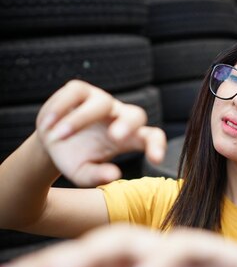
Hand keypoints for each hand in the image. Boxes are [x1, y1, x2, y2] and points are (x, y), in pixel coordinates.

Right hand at [36, 80, 165, 185]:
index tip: (156, 159)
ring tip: (59, 135)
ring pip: (101, 102)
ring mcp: (101, 100)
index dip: (157, 145)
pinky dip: (61, 108)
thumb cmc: (75, 158)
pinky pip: (75, 92)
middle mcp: (120, 116)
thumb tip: (114, 175)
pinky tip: (48, 124)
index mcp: (129, 138)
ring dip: (80, 118)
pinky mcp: (80, 90)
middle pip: (136, 114)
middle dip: (128, 124)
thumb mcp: (83, 173)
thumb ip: (98, 176)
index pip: (151, 137)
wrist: (52, 142)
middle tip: (116, 137)